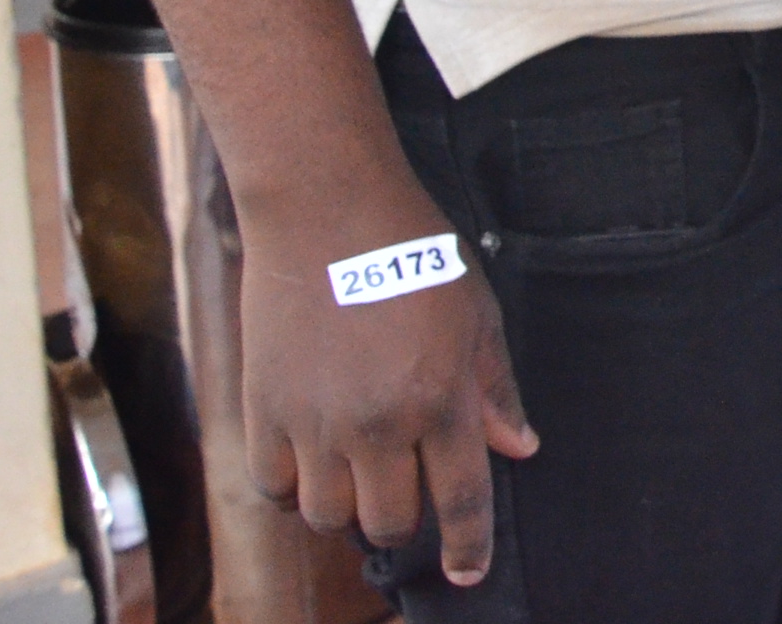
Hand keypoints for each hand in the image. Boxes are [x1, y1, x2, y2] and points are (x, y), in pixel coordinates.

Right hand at [240, 181, 536, 585]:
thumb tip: (519, 448)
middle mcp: (378, 423)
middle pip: (391, 521)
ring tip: (358, 464)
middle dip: (406, 515)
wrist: (325, 208)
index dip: (467, 548)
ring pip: (330, 516)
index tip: (466, 574)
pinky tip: (310, 457)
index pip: (460, 501)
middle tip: (406, 480)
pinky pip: (273, 488)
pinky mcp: (262, 409)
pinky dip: (293, 486)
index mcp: (439, 399)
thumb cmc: (413, 249)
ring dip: (349, 502)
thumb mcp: (476, 313)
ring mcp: (315, 422)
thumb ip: (495, 389)